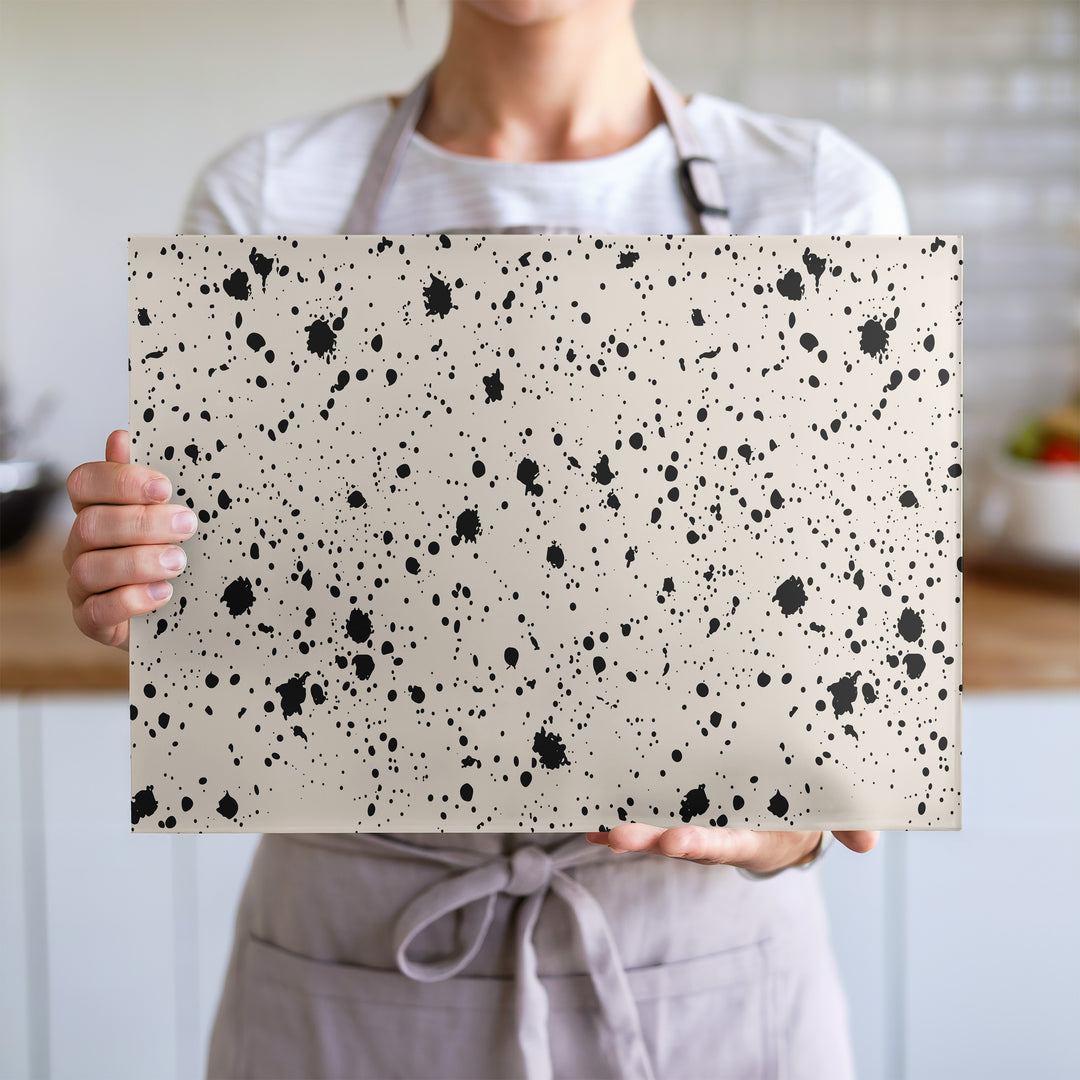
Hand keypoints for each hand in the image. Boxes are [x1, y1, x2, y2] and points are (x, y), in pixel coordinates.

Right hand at [64, 429, 195, 649]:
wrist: (169, 610)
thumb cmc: (162, 550)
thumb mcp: (162, 512)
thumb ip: (142, 480)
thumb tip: (122, 436)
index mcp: (95, 509)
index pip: (84, 483)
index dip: (120, 481)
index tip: (164, 487)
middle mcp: (80, 545)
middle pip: (91, 524)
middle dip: (143, 523)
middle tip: (187, 524)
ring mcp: (82, 584)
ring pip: (91, 568)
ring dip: (139, 562)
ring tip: (178, 561)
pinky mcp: (91, 620)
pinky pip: (96, 611)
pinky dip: (131, 600)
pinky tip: (163, 593)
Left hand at [585, 824, 877, 874]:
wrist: (785, 814)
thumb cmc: (805, 809)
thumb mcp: (829, 814)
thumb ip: (846, 824)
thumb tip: (867, 844)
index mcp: (752, 837)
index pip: (725, 842)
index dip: (700, 843)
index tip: (675, 841)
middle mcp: (717, 836)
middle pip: (680, 840)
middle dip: (649, 840)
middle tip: (618, 836)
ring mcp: (695, 826)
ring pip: (658, 830)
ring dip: (628, 831)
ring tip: (597, 828)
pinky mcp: (678, 813)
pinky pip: (648, 817)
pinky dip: (620, 818)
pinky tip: (589, 817)